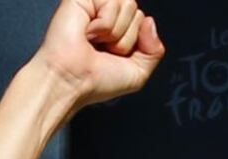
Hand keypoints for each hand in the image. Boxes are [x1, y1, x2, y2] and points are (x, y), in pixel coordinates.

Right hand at [37, 0, 165, 108]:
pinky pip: (113, 2)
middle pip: (137, 12)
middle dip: (126, 38)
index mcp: (118, 29)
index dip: (135, 42)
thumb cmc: (97, 80)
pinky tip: (88, 33)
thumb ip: (154, 50)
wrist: (72, 82)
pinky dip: (105, 23)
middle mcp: (106, 15)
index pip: (143, 21)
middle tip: (103, 49)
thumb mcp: (138, 73)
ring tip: (95, 41)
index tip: (114, 56)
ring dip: (116, 32)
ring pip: (129, 5)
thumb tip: (149, 21)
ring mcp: (94, 4)